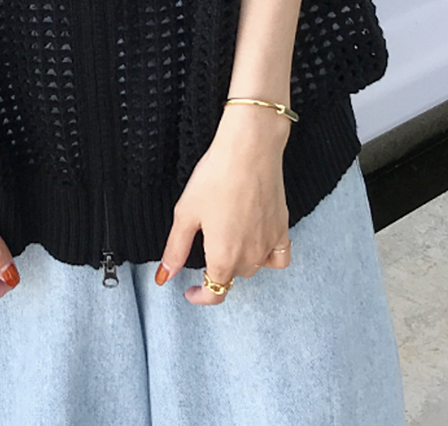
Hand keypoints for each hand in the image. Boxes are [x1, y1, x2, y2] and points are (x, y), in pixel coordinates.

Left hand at [156, 106, 291, 303]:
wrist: (249, 150)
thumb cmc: (216, 177)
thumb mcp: (186, 213)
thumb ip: (176, 249)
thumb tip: (164, 276)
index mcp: (223, 257)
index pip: (214, 293)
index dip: (199, 296)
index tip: (189, 291)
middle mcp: (250, 257)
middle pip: (232, 277)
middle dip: (217, 269)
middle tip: (205, 245)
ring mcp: (269, 244)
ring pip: (254, 268)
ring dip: (239, 262)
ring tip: (227, 239)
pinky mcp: (283, 228)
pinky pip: (279, 257)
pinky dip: (269, 257)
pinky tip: (257, 243)